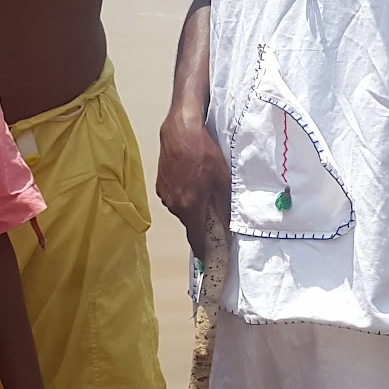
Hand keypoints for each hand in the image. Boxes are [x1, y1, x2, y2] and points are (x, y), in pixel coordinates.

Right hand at [156, 107, 228, 258]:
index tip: (211, 259)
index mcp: (189, 207)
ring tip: (205, 190)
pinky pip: (176, 196)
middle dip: (202, 223)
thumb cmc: (204, 153)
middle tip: (216, 217)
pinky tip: (194, 179)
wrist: (181, 130)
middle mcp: (174, 205)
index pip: (197, 240)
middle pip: (190, 223)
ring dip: (194, 206)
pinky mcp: (161, 183)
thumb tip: (227, 228)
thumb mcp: (222, 182)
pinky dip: (185, 194)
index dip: (205, 251)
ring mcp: (164, 194)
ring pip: (183, 208)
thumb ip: (223, 208)